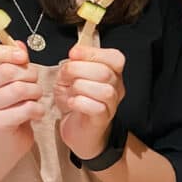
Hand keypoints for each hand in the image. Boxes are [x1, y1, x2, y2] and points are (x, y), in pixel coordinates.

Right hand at [0, 41, 44, 158]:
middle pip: (7, 70)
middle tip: (33, 82)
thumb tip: (19, 44)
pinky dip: (38, 109)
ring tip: (35, 97)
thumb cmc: (8, 106)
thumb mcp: (10, 80)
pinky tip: (36, 112)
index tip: (21, 56)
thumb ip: (14, 61)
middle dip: (30, 74)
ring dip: (36, 91)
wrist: (2, 142)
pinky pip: (26, 108)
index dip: (3, 51)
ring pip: (20, 89)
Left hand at [54, 45, 125, 159]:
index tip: (73, 53)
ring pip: (105, 91)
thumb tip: (75, 55)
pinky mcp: (102, 120)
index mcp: (112, 74)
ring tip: (71, 91)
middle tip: (66, 74)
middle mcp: (116, 88)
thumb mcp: (71, 77)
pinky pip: (97, 108)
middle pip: (106, 73)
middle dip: (80, 69)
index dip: (93, 53)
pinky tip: (72, 102)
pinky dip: (80, 102)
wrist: (77, 129)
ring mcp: (111, 105)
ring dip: (81, 87)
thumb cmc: (77, 101)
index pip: (114, 57)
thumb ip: (74, 64)